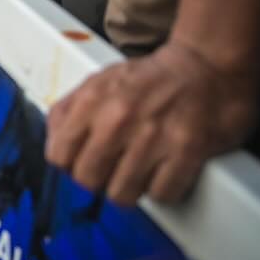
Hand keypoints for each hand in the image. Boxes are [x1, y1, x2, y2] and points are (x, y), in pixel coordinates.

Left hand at [45, 39, 259, 205]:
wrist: (205, 65)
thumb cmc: (150, 78)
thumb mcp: (98, 82)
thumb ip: (69, 110)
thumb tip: (54, 139)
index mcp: (91, 101)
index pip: (58, 155)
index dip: (69, 165)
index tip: (81, 163)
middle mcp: (118, 119)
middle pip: (87, 179)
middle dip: (98, 180)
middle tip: (111, 170)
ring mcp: (152, 137)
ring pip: (122, 194)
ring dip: (130, 188)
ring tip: (138, 172)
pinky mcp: (187, 151)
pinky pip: (161, 194)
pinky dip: (162, 190)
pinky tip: (163, 173)